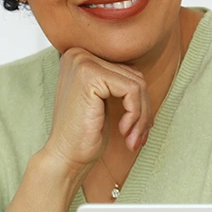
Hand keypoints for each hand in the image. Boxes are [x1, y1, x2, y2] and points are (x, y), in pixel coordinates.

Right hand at [42, 48, 151, 174]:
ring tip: (132, 137)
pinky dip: (136, 115)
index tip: (139, 127)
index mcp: (81, 58)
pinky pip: (132, 90)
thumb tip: (145, 79)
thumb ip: (118, 83)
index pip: (127, 72)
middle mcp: (79, 54)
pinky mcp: (89, 75)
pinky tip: (123, 131)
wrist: (65, 157)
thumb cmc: (84, 134)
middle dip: (143, 110)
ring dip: (142, 116)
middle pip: (134, 76)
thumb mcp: (104, 101)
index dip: (140, 101)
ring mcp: (83, 62)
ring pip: (137, 84)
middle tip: (138, 135)